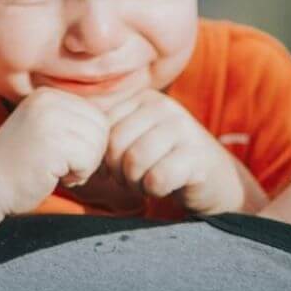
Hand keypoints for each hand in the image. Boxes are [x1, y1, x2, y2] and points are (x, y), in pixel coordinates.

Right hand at [0, 88, 109, 215]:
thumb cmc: (19, 165)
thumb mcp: (46, 130)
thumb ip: (73, 123)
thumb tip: (119, 126)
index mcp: (48, 95)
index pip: (96, 115)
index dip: (88, 142)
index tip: (64, 155)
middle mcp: (49, 101)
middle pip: (101, 127)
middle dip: (90, 154)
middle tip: (63, 166)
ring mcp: (49, 120)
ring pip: (97, 144)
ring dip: (84, 166)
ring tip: (57, 170)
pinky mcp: (51, 143)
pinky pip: (88, 160)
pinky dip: (78, 175)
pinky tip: (54, 176)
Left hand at [102, 92, 265, 216]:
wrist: (215, 180)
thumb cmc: (165, 162)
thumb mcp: (137, 139)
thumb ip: (108, 136)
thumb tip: (74, 147)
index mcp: (144, 99)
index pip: (103, 128)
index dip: (105, 156)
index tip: (121, 167)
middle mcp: (164, 108)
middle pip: (116, 146)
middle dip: (119, 172)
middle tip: (135, 179)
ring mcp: (183, 129)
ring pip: (134, 162)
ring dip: (136, 183)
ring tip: (149, 182)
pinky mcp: (197, 156)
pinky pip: (157, 179)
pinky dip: (155, 191)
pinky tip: (166, 187)